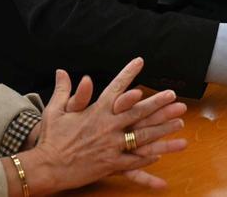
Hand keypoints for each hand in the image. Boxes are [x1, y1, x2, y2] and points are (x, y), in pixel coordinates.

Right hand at [18, 58, 186, 192]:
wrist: (47, 167)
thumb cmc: (51, 138)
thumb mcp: (55, 111)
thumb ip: (63, 90)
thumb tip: (62, 71)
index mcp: (96, 111)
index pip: (116, 88)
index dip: (129, 73)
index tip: (140, 61)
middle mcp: (107, 126)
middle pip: (138, 112)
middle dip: (158, 104)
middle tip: (175, 98)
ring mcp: (111, 146)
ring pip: (142, 136)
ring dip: (162, 130)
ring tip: (180, 125)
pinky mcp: (111, 164)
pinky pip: (134, 162)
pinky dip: (148, 159)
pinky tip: (162, 156)